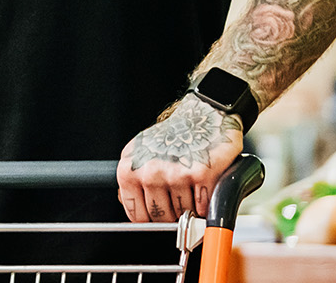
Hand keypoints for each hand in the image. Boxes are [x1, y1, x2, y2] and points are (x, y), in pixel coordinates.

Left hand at [117, 98, 243, 222]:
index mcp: (129, 169)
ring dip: (191, 207)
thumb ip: (134, 183)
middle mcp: (149, 171)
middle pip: (162, 217)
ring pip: (184, 213)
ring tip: (191, 186)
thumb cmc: (172, 136)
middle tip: (180, 198)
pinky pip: (203, 206)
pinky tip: (203, 186)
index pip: (137, 215)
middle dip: (173, 214)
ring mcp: (175, 173)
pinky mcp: (200, 173)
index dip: (152, 219)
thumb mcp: (141, 155)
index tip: (161, 215)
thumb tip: (132, 208)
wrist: (202, 115)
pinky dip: (206, 202)